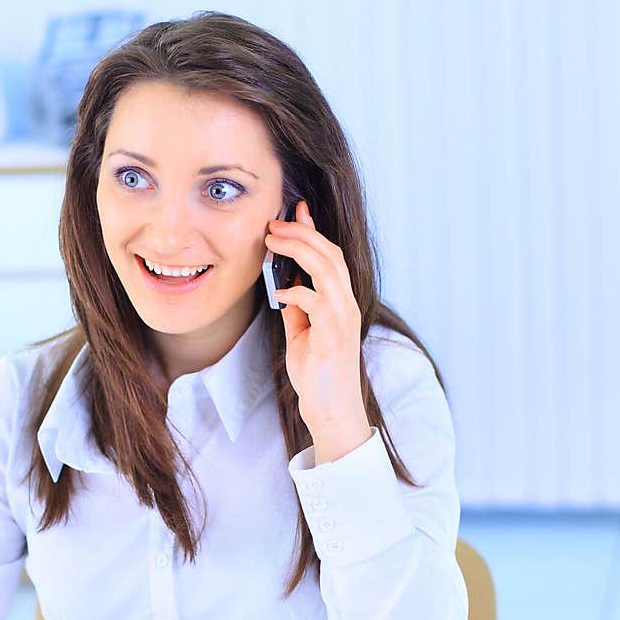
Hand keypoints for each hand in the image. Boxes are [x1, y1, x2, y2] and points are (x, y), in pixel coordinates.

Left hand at [265, 200, 371, 456]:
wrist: (331, 409)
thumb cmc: (318, 375)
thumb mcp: (303, 335)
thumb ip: (298, 310)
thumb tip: (286, 288)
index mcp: (340, 302)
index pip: (330, 256)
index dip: (313, 231)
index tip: (296, 210)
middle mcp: (347, 305)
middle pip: (330, 254)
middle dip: (302, 232)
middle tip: (274, 222)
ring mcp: (343, 318)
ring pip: (326, 268)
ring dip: (298, 249)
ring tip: (272, 239)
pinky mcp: (333, 334)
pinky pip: (315, 301)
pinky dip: (296, 291)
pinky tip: (280, 291)